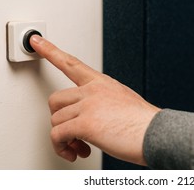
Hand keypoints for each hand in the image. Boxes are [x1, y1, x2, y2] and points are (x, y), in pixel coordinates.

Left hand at [30, 35, 160, 164]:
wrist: (157, 134)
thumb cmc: (144, 123)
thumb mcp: (124, 103)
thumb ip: (103, 104)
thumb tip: (89, 121)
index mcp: (103, 83)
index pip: (72, 63)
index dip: (51, 51)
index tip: (36, 42)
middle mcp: (93, 89)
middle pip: (55, 99)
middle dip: (58, 119)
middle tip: (71, 134)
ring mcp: (88, 104)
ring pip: (55, 120)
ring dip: (63, 139)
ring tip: (78, 147)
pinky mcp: (85, 122)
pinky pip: (58, 135)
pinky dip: (62, 147)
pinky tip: (76, 151)